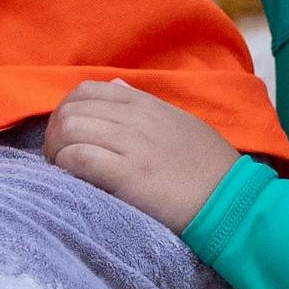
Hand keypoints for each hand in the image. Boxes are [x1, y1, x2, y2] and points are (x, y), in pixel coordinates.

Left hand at [41, 82, 247, 232]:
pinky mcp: (130, 175)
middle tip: (58, 157)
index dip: (67, 111)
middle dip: (54, 133)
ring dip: (56, 150)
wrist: (234, 202)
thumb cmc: (210, 169)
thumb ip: (145, 104)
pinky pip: (79, 157)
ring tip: (61, 170)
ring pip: (70, 129)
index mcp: (148, 105)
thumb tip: (116, 85)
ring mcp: (133, 145)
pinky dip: (66, 165)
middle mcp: (138, 119)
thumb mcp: (181, 124)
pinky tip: (71, 179)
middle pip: (72, 109)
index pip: (88, 90)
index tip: (68, 136)